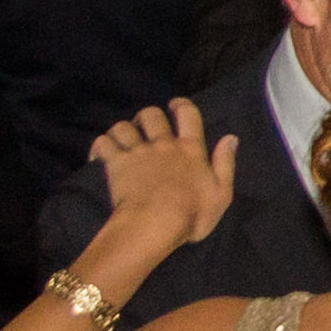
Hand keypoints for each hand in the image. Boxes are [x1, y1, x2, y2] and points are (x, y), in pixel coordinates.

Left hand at [92, 99, 240, 246]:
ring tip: (123, 141)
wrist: (156, 224)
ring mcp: (137, 152)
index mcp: (190, 149)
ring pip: (124, 126)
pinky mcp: (116, 163)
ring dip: (123, 130)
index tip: (175, 106)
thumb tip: (231, 138)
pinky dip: (100, 147)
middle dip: (148, 117)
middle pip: (151, 114)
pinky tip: (100, 156)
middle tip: (145, 127)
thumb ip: (225, 164)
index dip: (181, 105)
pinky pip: (103, 143)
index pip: (188, 114)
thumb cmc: (192, 214)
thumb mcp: (222, 194)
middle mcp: (163, 144)